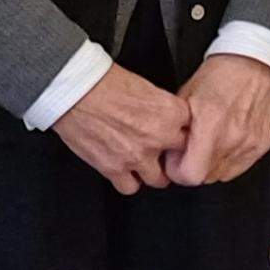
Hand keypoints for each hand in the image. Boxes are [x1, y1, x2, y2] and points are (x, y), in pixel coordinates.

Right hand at [53, 63, 190, 193]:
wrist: (76, 91)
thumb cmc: (105, 82)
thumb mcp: (147, 86)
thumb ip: (163, 107)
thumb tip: (167, 117)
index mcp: (171, 113)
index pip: (194, 132)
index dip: (183, 134)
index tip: (179, 135)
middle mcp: (159, 137)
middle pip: (181, 157)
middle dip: (173, 155)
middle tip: (165, 152)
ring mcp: (138, 156)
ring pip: (159, 179)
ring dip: (154, 172)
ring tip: (147, 164)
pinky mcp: (114, 169)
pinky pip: (130, 187)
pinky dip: (128, 181)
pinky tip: (125, 171)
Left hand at [166, 53, 269, 187]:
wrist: (255, 64)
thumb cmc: (221, 75)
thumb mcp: (186, 96)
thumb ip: (176, 128)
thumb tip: (166, 150)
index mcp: (210, 123)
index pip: (190, 174)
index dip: (177, 170)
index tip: (175, 161)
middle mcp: (232, 137)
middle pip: (204, 178)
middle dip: (192, 166)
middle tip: (189, 149)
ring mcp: (248, 144)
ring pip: (220, 176)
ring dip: (209, 165)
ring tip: (208, 143)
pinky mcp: (260, 146)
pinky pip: (236, 168)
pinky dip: (227, 160)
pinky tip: (223, 142)